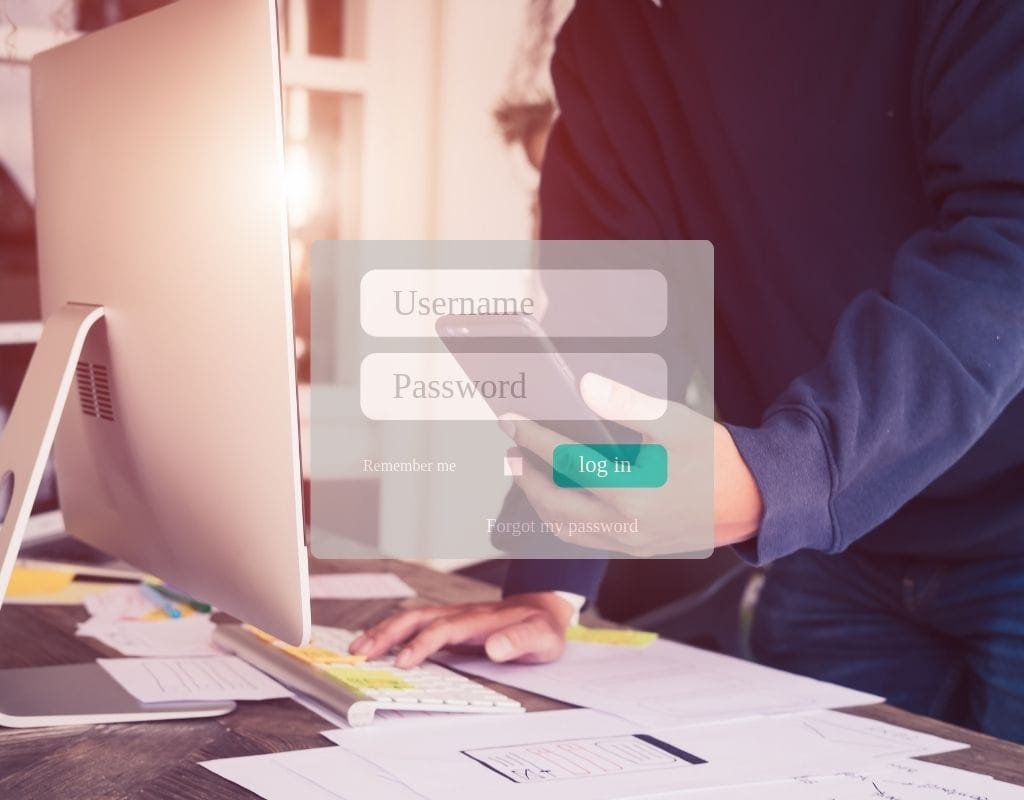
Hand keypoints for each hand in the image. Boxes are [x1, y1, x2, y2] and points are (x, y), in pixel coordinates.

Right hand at [348, 592, 573, 668]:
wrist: (543, 610)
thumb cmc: (540, 627)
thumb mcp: (540, 637)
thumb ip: (520, 641)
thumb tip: (495, 648)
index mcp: (479, 620)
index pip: (443, 629)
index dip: (422, 644)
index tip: (402, 661)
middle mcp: (460, 614)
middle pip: (417, 618)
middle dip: (388, 633)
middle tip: (362, 652)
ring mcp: (453, 616)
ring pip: (412, 618)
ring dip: (384, 631)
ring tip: (358, 648)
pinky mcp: (449, 623)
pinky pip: (415, 624)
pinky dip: (392, 631)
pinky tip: (376, 642)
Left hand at [500, 372, 762, 555]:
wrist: (755, 499)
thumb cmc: (716, 457)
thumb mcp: (675, 421)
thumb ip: (627, 405)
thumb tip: (586, 386)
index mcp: (632, 493)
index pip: (566, 462)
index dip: (533, 438)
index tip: (512, 421)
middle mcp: (626, 526)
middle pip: (555, 505)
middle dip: (527, 477)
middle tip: (511, 452)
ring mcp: (631, 543)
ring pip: (567, 531)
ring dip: (540, 504)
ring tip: (527, 475)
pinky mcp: (638, 549)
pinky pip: (587, 540)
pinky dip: (564, 520)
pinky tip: (561, 497)